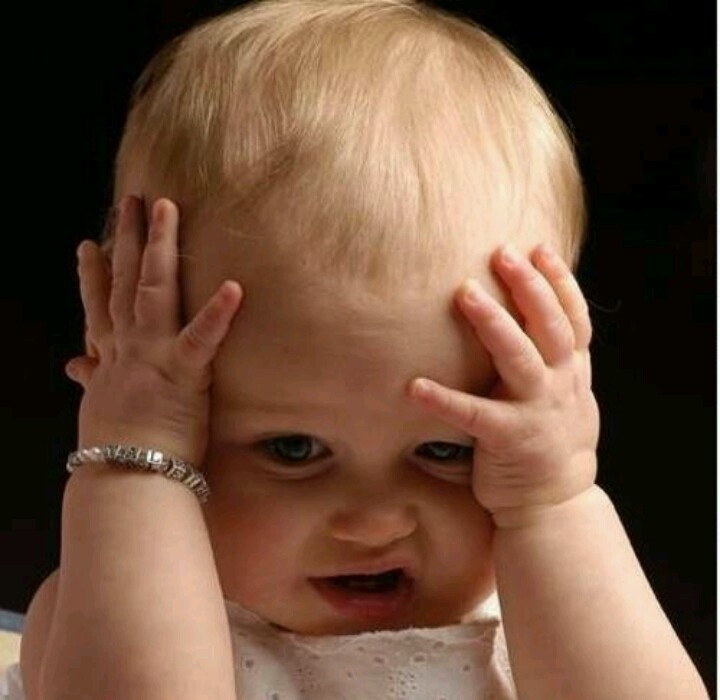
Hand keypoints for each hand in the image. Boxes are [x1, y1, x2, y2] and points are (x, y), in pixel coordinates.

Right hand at [65, 196, 242, 466]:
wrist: (126, 476)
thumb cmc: (116, 448)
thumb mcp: (99, 405)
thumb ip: (92, 378)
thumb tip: (75, 364)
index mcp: (112, 355)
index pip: (99, 305)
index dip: (93, 273)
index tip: (90, 245)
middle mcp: (128, 345)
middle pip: (124, 281)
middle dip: (127, 237)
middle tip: (131, 200)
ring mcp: (154, 353)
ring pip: (153, 289)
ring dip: (160, 247)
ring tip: (167, 209)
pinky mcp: (183, 371)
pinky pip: (202, 338)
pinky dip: (217, 313)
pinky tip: (234, 287)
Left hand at [409, 244, 598, 526]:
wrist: (555, 502)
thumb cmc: (551, 441)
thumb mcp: (567, 396)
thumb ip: (554, 359)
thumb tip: (532, 317)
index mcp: (572, 371)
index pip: (572, 318)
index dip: (558, 282)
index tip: (538, 248)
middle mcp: (560, 385)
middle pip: (548, 326)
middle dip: (528, 287)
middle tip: (501, 254)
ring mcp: (537, 411)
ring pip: (520, 358)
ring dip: (493, 324)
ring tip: (464, 294)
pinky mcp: (509, 439)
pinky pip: (474, 414)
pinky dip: (445, 400)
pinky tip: (414, 386)